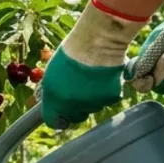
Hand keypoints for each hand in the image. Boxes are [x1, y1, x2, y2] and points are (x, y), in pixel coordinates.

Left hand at [35, 0, 146, 128]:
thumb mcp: (52, 73)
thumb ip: (53, 92)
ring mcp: (92, 102)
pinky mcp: (110, 98)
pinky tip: (105, 77)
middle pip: (76, 117)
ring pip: (93, 108)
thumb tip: (55, 102)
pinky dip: (107, 92)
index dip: (57, 119)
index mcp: (55, 97)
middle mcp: (72, 104)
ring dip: (93, 99)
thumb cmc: (72, 52)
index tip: (61, 116)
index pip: (53, 120)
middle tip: (81, 93)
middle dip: (77, 109)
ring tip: (93, 78)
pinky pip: (108, 100)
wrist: (97, 42)